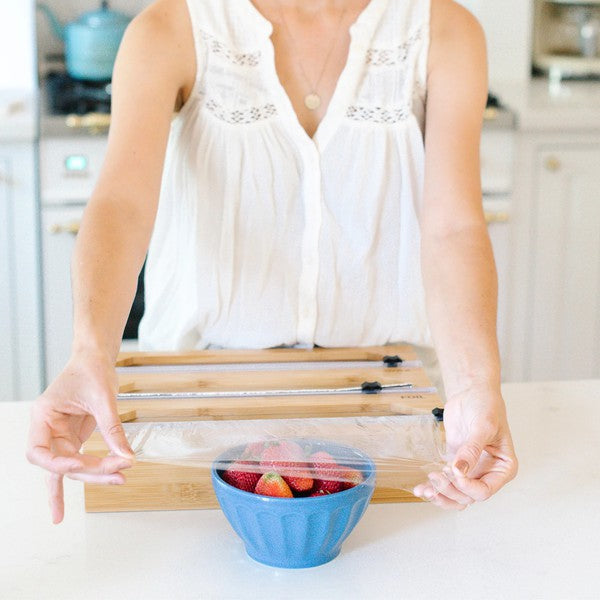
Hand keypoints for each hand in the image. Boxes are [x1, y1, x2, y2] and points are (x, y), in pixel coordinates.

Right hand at [26, 351, 134, 523]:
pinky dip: (91, 473)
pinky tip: (104, 482)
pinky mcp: (74, 437)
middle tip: (118, 475)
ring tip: (120, 478)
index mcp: (44, 415)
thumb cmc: (92, 370)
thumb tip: (126, 457)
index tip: (80, 463)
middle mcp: (48, 428)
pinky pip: (80, 461)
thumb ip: (113, 428)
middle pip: (61, 464)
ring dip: (95, 475)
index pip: (38, 450)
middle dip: (89, 471)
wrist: (95, 358)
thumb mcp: (104, 398)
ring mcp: (60, 435)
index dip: (56, 463)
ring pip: (73, 466)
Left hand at [414, 386, 517, 509]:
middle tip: (435, 477)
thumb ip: (472, 450)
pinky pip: (445, 481)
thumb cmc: (487, 406)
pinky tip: (420, 488)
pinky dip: (433, 488)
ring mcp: (471, 469)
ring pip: (456, 495)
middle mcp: (488, 472)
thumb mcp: (483, 427)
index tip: (454, 473)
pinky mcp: (454, 463)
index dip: (468, 487)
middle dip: (450, 491)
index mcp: (503, 468)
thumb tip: (460, 471)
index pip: (485, 490)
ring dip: (440, 496)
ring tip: (425, 490)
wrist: (472, 392)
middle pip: (468, 496)